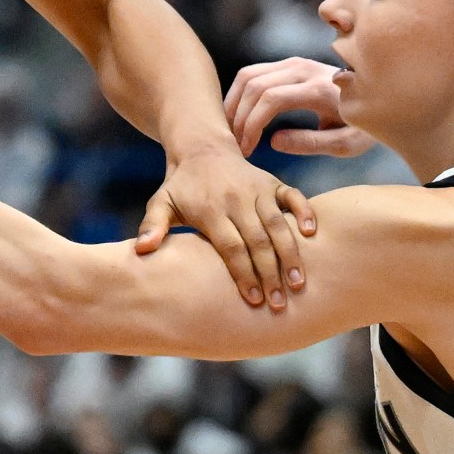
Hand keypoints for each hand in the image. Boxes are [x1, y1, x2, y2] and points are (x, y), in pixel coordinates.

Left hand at [138, 148, 316, 310]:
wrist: (202, 149)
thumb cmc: (181, 186)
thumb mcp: (161, 202)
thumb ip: (152, 226)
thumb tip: (141, 250)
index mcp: (211, 210)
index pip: (231, 247)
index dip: (243, 274)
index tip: (254, 299)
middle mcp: (237, 199)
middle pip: (258, 241)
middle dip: (270, 274)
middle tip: (279, 304)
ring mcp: (258, 190)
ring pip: (278, 224)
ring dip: (291, 254)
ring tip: (300, 283)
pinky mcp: (272, 183)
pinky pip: (293, 197)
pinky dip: (304, 213)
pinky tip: (311, 235)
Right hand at [224, 58, 374, 157]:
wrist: (380, 96)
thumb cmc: (363, 126)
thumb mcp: (345, 144)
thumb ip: (310, 144)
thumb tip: (273, 141)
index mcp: (320, 89)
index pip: (271, 99)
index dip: (252, 125)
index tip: (247, 150)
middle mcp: (304, 68)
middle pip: (254, 85)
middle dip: (238, 117)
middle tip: (235, 145)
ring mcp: (295, 62)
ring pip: (248, 75)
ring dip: (234, 103)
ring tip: (233, 132)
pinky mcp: (290, 63)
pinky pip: (254, 73)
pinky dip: (240, 94)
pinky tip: (240, 118)